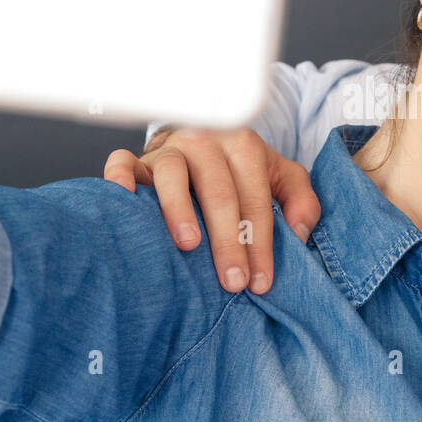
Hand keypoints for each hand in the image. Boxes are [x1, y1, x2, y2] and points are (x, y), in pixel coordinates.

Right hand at [103, 127, 321, 293]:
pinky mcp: (137, 157)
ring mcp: (169, 149)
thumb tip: (299, 234)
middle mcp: (206, 143)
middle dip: (228, 240)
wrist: (199, 139)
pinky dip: (120, 179)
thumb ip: (301, 200)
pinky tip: (126, 203)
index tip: (259, 282)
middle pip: (218, 191)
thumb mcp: (280, 176)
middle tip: (232, 281)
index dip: (261, 242)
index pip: (255, 198)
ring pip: (172, 174)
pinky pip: (122, 162)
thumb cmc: (240, 169)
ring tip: (189, 245)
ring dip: (179, 209)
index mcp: (244, 146)